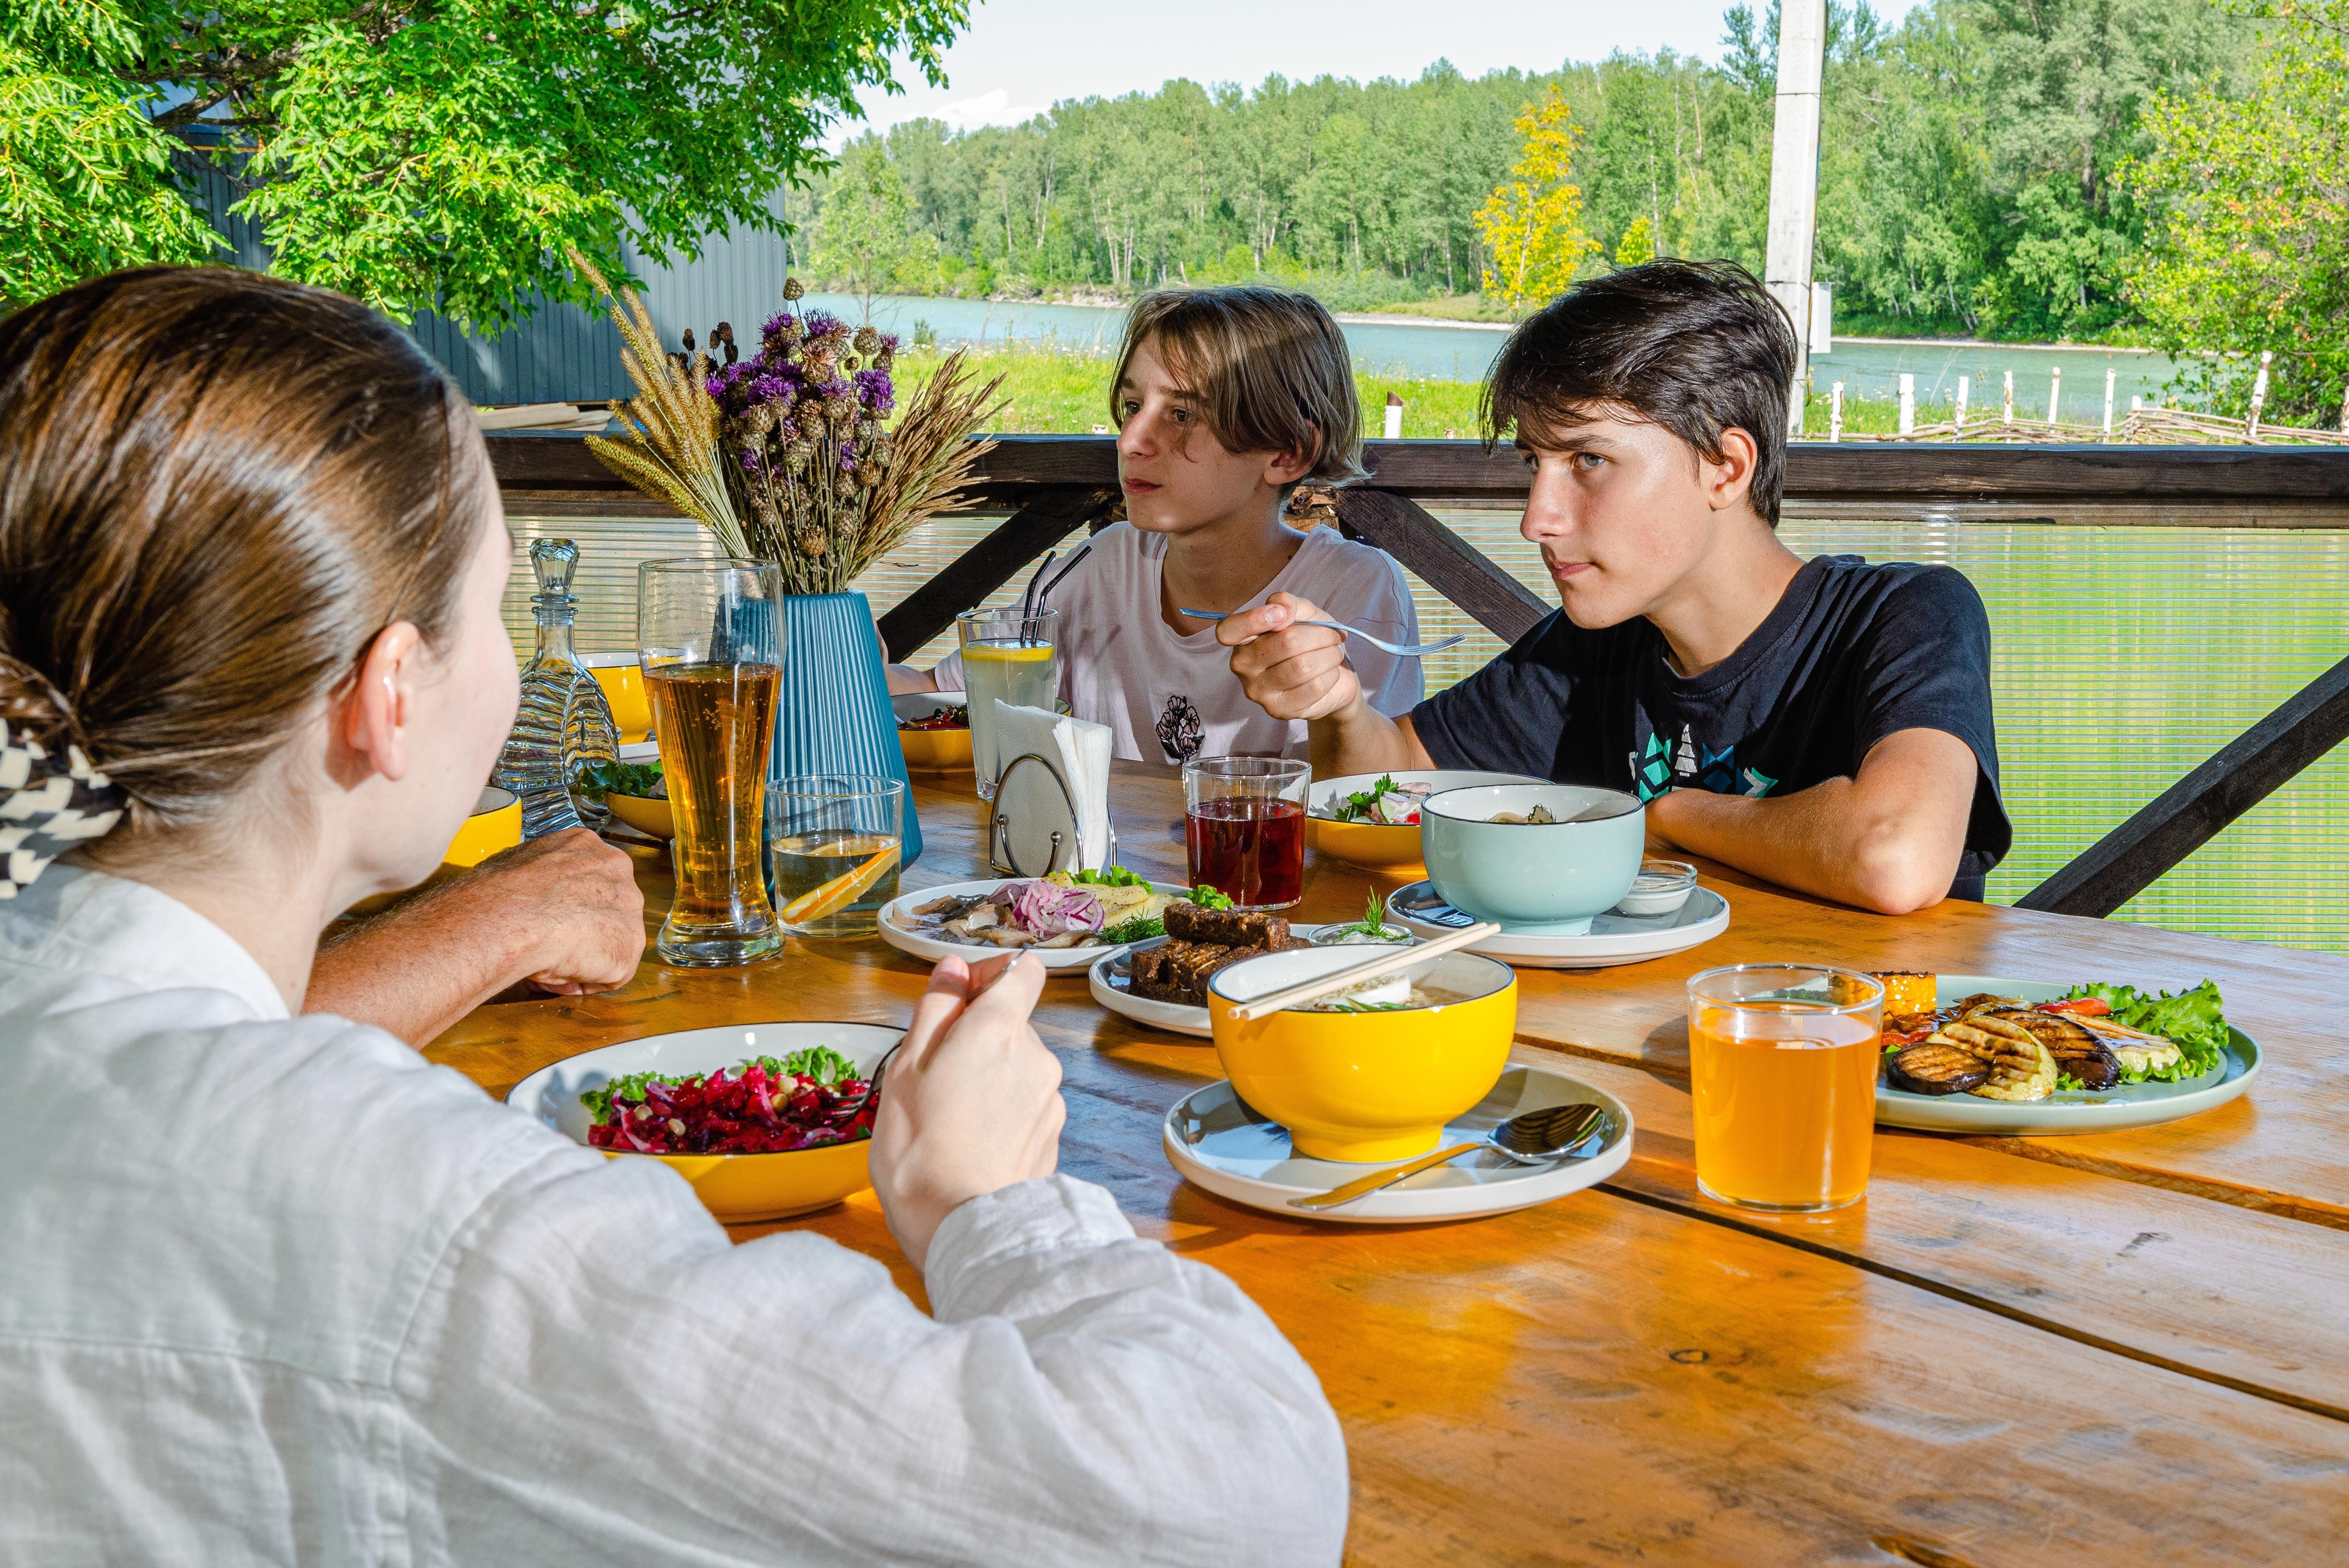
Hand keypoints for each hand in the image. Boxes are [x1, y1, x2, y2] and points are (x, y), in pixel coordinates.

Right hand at [469, 828, 645, 994]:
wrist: (514, 918)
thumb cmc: (502, 895)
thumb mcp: (515, 870)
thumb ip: (536, 881)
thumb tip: (526, 898)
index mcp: (585, 845)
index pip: (587, 878)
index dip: (567, 906)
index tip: (548, 920)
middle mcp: (616, 870)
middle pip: (605, 909)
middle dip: (581, 931)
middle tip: (549, 946)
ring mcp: (629, 907)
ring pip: (610, 941)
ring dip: (585, 957)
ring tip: (550, 962)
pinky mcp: (630, 945)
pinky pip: (612, 973)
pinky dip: (586, 981)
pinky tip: (560, 975)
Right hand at [869, 952, 1062, 1270]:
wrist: (963, 1230)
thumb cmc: (921, 1151)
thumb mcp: (906, 1068)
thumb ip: (936, 1009)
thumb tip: (953, 970)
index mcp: (1000, 1030)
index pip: (1024, 971)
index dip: (990, 974)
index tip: (958, 996)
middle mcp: (1038, 1057)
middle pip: (1013, 1023)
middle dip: (977, 1036)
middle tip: (934, 1074)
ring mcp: (1051, 1099)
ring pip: (1018, 1066)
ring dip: (988, 1076)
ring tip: (949, 1116)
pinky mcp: (1053, 1136)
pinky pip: (1026, 1104)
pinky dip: (1002, 1111)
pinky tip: (972, 1142)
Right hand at [1219, 591, 1361, 722]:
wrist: (1333, 677)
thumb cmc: (1311, 641)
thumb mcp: (1303, 613)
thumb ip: (1288, 603)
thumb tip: (1280, 609)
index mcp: (1242, 638)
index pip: (1228, 631)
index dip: (1255, 619)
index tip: (1283, 615)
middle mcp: (1242, 665)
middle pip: (1286, 642)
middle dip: (1320, 635)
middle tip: (1333, 636)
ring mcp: (1258, 691)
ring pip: (1302, 666)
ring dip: (1329, 655)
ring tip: (1334, 653)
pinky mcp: (1278, 710)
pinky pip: (1313, 687)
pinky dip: (1331, 675)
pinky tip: (1330, 673)